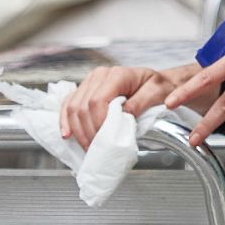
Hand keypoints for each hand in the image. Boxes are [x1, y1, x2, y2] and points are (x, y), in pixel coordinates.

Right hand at [59, 66, 182, 148]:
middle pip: (83, 106)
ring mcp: (90, 82)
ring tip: (87, 147)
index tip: (105, 141)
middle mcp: (100, 75)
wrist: (156, 82)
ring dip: (77, 130)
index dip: (98, 123)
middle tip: (97, 150)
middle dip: (88, 131)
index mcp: (117, 74)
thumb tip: (121, 116)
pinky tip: (67, 134)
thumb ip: (139, 104)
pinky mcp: (85, 90)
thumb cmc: (158, 87)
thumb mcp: (156, 93)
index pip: (98, 100)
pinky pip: (68, 104)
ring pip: (73, 107)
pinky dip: (66, 120)